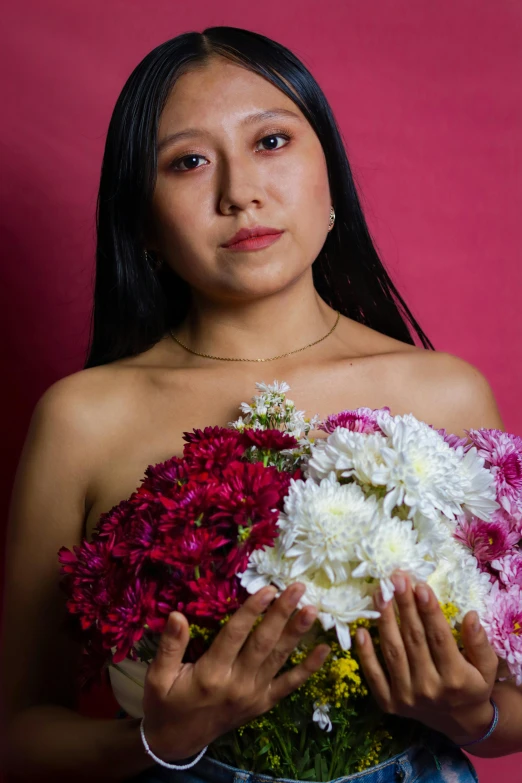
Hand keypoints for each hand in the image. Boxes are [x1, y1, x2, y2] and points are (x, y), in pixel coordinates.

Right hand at [141, 583, 329, 760]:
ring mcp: (253, 695)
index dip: (252, 611)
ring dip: (297, 632)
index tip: (267, 588)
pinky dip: (308, 668)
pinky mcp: (263, 703)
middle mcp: (237, 684)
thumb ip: (169, 646)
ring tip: (312, 609)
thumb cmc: (165, 704)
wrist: (175, 743)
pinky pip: (289, 685)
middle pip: (263, 643)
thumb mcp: (157, 677)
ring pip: (279, 659)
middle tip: (297, 588)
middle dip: (282, 613)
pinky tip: (324, 650)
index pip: (235, 635)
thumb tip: (177, 615)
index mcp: (210, 675)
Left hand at [355, 571, 498, 744]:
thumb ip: (480, 643)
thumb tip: (471, 615)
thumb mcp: (486, 667)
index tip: (420, 585)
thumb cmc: (471, 685)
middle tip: (396, 578)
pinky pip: (374, 676)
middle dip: (404, 605)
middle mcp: (429, 689)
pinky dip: (365, 654)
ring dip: (384, 620)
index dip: (429, 611)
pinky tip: (361, 631)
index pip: (439, 638)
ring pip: (393, 651)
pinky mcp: (389, 704)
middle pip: (413, 639)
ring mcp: (407, 697)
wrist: (457, 722)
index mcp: (455, 679)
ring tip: (380, 593)